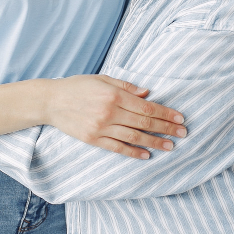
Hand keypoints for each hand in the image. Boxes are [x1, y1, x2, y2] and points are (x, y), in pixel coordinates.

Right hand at [45, 75, 186, 159]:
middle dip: (166, 128)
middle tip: (182, 133)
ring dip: (154, 142)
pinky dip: (133, 152)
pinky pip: (117, 148)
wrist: (51, 101)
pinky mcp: (93, 139)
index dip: (165, 113)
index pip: (147, 107)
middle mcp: (110, 112)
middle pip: (144, 123)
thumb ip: (126, 86)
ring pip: (134, 137)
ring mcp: (101, 127)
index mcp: (114, 95)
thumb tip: (147, 93)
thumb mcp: (102, 79)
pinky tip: (146, 155)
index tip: (180, 118)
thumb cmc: (78, 86)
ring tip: (170, 146)